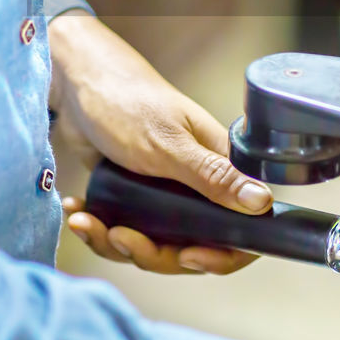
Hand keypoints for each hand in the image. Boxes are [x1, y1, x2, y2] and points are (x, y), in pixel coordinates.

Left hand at [48, 11, 272, 274]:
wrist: (76, 83)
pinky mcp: (131, 196)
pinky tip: (78, 213)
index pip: (238, 229)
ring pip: (151, 244)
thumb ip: (214, 177)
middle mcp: (194, 186)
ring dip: (115, 243)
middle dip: (152, 252)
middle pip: (189, 248)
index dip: (219, 254)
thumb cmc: (126, 102)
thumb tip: (263, 202)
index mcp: (217, 169)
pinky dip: (98, 229)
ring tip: (86, 222)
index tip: (186, 257)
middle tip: (121, 236)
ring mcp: (162, 194)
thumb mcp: (169, 145)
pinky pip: (121, 231)